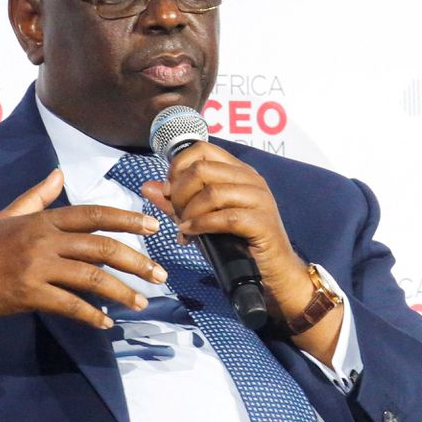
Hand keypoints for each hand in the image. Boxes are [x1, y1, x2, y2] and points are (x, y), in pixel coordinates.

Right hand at [0, 169, 166, 349]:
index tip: (152, 226)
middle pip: (101, 246)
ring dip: (122, 291)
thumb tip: (59, 174)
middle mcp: (43, 239)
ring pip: (91, 277)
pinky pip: (69, 305)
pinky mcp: (27, 293)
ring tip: (142, 301)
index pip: (93, 214)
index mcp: (42, 219)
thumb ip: (37, 196)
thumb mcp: (7, 215)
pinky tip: (106, 323)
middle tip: (160, 273)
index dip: (126, 218)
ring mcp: (35, 267)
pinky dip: (91, 315)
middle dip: (136, 260)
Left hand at [139, 143, 341, 361]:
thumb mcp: (202, 217)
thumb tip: (148, 187)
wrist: (273, 272)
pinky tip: (190, 235)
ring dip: (188, 212)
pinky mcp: (262, 222)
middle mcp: (251, 179)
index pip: (202, 149)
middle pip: (201, 169)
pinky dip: (200, 226)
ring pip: (211, 192)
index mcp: (238, 171)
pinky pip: (224, 217)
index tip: (169, 190)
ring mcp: (259, 199)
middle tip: (176, 214)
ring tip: (183, 227)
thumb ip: (176, 201)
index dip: (178, 166)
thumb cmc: (237, 243)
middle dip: (179, 193)